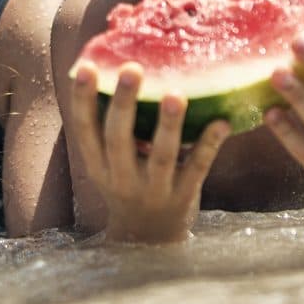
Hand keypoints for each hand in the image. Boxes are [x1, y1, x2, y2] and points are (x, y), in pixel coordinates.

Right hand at [67, 64, 230, 243]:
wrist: (148, 238)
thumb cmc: (129, 183)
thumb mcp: (109, 162)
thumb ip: (109, 127)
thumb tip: (113, 66)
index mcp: (98, 164)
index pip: (84, 128)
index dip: (82, 99)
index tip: (85, 67)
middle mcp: (121, 178)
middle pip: (119, 138)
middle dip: (125, 103)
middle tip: (132, 69)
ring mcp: (153, 190)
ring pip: (161, 156)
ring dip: (168, 124)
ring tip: (176, 95)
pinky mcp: (182, 197)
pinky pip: (197, 168)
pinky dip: (209, 145)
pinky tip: (221, 122)